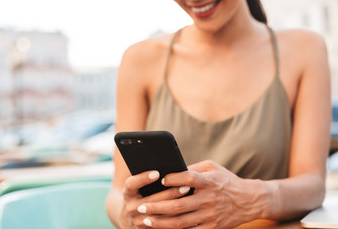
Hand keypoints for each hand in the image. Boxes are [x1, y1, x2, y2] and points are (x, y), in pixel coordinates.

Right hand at [120, 170, 192, 228]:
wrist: (131, 215)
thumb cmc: (141, 192)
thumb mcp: (140, 185)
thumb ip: (151, 177)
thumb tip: (169, 165)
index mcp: (128, 193)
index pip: (131, 184)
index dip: (143, 178)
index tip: (157, 173)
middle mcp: (131, 208)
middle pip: (150, 201)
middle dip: (170, 193)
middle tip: (185, 186)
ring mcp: (139, 222)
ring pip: (160, 216)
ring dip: (176, 208)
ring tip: (190, 200)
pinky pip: (165, 227)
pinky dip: (177, 220)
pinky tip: (190, 213)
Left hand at [135, 160, 264, 228]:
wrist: (250, 201)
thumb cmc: (226, 180)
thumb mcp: (213, 167)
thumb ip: (193, 169)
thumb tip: (171, 172)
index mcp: (209, 181)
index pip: (188, 178)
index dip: (173, 179)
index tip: (160, 180)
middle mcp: (209, 199)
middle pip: (178, 204)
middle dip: (156, 207)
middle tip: (141, 207)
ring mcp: (210, 215)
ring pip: (181, 221)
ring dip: (161, 222)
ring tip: (146, 220)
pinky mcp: (212, 227)